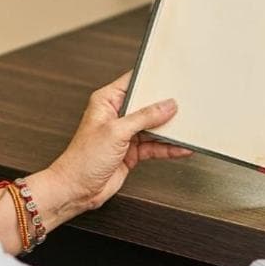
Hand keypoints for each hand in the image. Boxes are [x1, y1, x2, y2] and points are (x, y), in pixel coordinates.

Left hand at [48, 72, 191, 210]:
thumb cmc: (82, 159)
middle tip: (185, 104)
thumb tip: (166, 106)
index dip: (151, 78)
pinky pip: (155, 146)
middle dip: (165, 106)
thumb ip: (144, 117)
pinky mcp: (131, 151)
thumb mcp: (116, 132)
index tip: (170, 76)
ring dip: (169, 129)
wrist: (76, 189)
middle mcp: (116, 115)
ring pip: (153, 127)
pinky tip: (182, 147)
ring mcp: (125, 134)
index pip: (133, 82)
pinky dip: (168, 148)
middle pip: (147, 105)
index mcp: (106, 101)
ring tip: (188, 127)